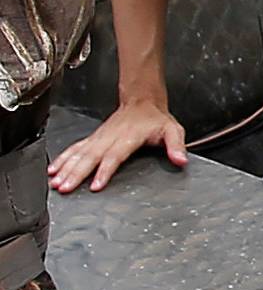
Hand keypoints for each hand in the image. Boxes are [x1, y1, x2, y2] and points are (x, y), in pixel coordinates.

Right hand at [47, 100, 186, 194]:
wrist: (142, 101)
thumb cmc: (155, 119)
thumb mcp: (172, 130)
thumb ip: (176, 145)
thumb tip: (181, 160)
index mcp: (129, 137)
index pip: (114, 156)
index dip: (104, 171)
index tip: (96, 185)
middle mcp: (110, 137)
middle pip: (91, 156)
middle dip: (76, 173)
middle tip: (65, 187)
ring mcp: (100, 137)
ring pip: (79, 153)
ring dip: (66, 168)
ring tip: (56, 182)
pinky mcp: (94, 138)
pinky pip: (75, 148)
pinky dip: (63, 159)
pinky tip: (54, 170)